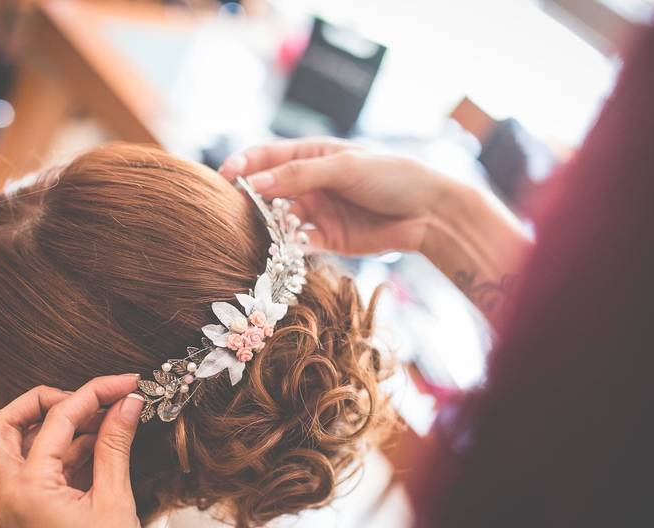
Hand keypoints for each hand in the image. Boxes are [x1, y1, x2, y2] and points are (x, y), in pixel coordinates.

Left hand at [0, 374, 149, 527]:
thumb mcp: (116, 503)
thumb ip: (115, 445)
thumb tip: (127, 401)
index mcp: (26, 491)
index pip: (55, 419)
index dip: (94, 393)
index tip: (128, 383)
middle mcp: (10, 496)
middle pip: (7, 425)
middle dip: (48, 401)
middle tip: (95, 398)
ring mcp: (15, 508)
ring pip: (18, 446)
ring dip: (59, 426)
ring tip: (110, 419)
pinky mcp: (29, 517)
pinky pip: (36, 470)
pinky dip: (63, 452)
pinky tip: (101, 446)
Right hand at [219, 137, 457, 254]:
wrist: (429, 212)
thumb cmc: (391, 176)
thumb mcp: (343, 166)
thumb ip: (299, 175)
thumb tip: (255, 184)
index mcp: (313, 154)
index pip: (267, 156)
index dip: (244, 165)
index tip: (224, 177)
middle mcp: (310, 183)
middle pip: (268, 190)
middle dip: (250, 200)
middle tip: (234, 210)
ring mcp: (317, 211)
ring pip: (279, 219)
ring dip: (267, 226)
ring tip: (259, 231)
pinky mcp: (327, 238)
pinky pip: (297, 243)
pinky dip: (287, 246)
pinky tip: (283, 247)